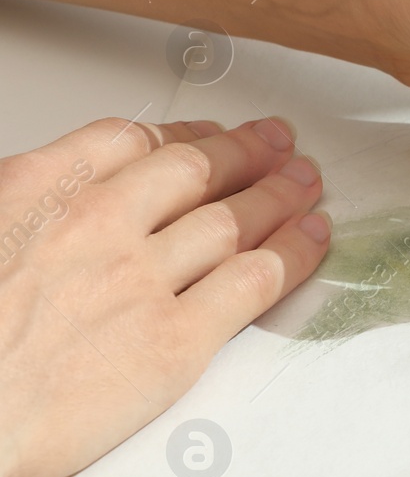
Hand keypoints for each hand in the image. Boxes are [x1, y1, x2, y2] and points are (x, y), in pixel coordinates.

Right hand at [0, 117, 327, 476]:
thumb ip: (28, 215)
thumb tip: (53, 213)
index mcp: (37, 192)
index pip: (131, 143)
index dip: (184, 134)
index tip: (208, 134)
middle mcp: (97, 224)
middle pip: (195, 171)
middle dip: (246, 153)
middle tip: (277, 146)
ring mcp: (141, 280)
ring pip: (234, 220)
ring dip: (280, 196)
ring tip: (304, 185)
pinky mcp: (175, 341)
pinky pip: (254, 282)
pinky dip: (294, 253)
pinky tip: (314, 238)